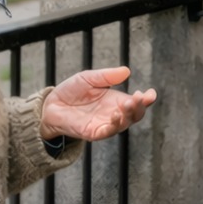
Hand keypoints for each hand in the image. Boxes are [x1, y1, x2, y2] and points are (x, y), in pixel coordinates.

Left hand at [40, 66, 156, 141]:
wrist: (51, 104)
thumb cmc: (71, 91)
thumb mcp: (89, 78)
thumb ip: (106, 76)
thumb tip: (126, 71)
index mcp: (116, 100)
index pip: (136, 102)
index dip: (146, 99)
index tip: (151, 94)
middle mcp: (114, 113)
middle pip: (135, 115)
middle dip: (140, 107)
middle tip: (139, 97)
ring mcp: (104, 124)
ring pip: (124, 124)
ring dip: (128, 115)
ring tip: (127, 104)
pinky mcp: (93, 132)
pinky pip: (107, 132)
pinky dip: (113, 126)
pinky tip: (114, 115)